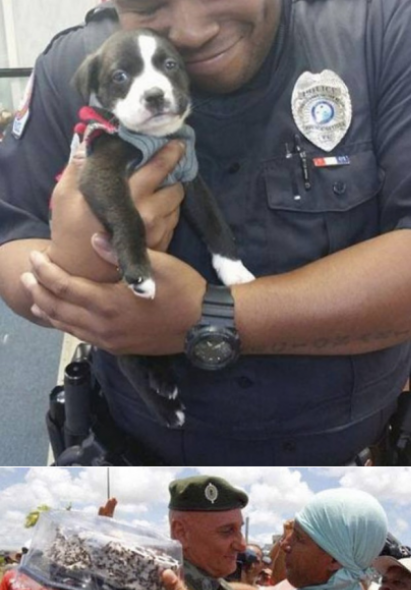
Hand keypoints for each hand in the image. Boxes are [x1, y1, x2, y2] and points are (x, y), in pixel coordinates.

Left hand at [22, 243, 203, 354]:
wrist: (204, 326)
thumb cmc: (183, 289)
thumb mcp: (156, 263)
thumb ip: (120, 253)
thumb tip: (93, 240)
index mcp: (109, 303)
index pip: (65, 286)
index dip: (46, 271)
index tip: (35, 257)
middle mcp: (105, 326)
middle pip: (60, 309)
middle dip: (39, 292)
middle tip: (27, 276)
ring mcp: (110, 341)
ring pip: (68, 327)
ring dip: (49, 312)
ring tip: (35, 300)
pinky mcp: (118, 348)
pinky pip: (83, 337)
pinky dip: (67, 326)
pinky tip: (62, 318)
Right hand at [50, 144, 184, 284]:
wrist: (79, 273)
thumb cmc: (70, 231)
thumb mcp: (66, 194)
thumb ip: (79, 164)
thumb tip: (89, 138)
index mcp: (129, 198)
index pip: (160, 167)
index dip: (171, 152)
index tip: (177, 143)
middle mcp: (149, 215)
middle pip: (177, 187)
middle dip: (173, 175)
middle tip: (165, 168)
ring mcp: (157, 234)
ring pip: (177, 206)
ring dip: (170, 195)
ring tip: (157, 189)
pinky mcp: (159, 248)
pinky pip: (172, 223)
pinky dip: (167, 213)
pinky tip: (152, 209)